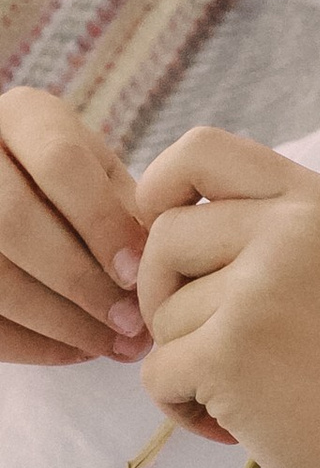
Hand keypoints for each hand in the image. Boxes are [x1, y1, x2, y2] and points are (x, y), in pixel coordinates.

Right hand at [0, 86, 148, 367]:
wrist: (10, 183)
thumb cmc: (68, 177)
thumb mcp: (95, 168)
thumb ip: (123, 202)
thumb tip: (156, 259)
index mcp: (21, 116)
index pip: (58, 163)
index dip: (100, 221)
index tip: (138, 271)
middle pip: (14, 222)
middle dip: (78, 280)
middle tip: (130, 322)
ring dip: (57, 322)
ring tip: (113, 346)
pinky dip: (30, 343)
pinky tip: (74, 351)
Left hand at [133, 127, 319, 467]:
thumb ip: (270, 235)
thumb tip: (156, 230)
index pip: (201, 150)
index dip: (159, 189)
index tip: (157, 234)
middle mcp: (292, 229)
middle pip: (164, 236)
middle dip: (165, 296)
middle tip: (212, 342)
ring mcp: (261, 287)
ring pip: (160, 313)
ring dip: (185, 362)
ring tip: (246, 391)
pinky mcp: (230, 351)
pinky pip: (157, 372)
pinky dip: (181, 408)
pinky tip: (234, 424)